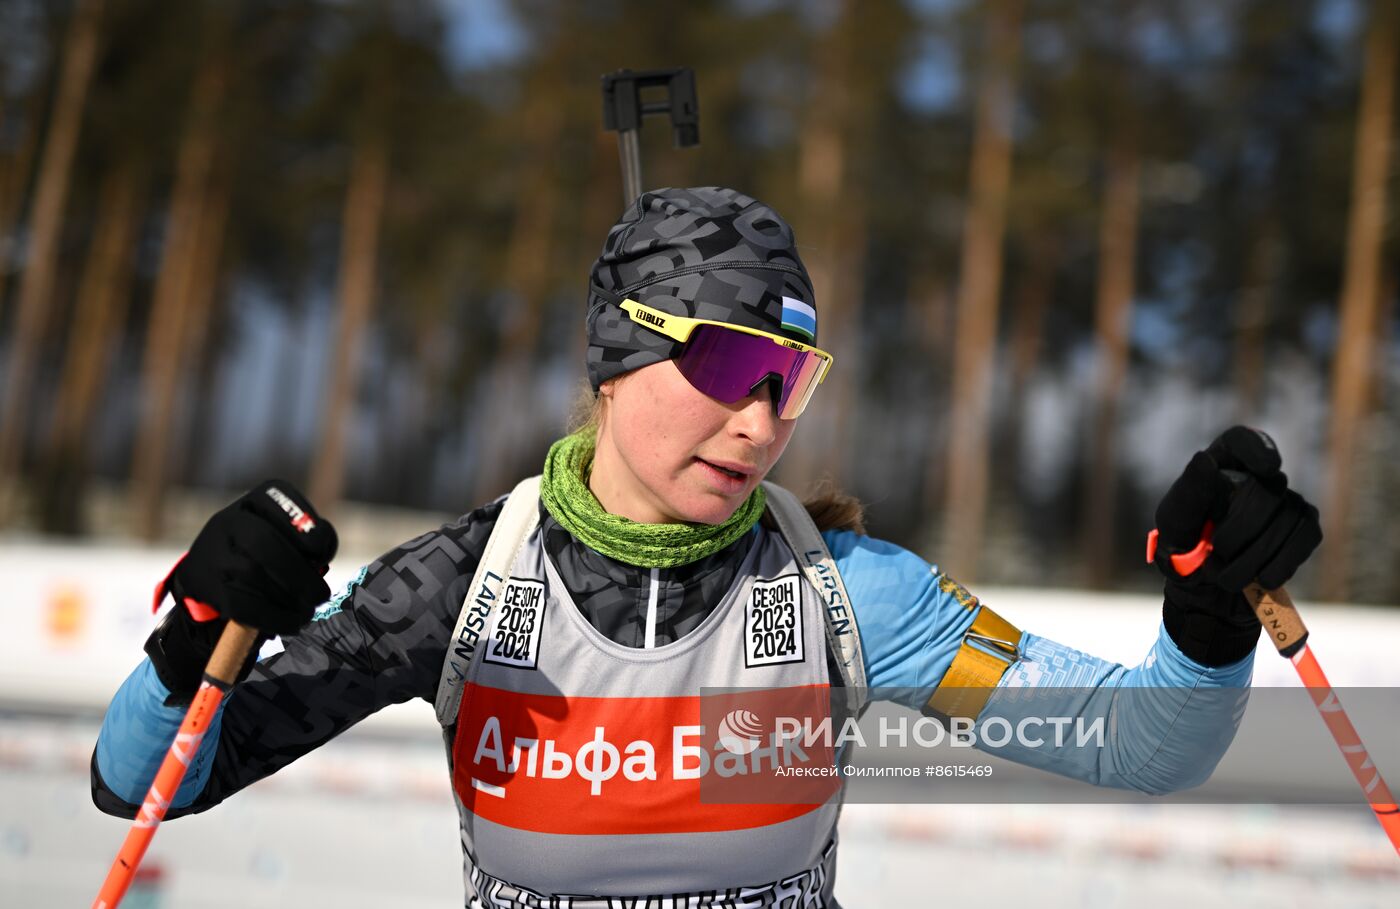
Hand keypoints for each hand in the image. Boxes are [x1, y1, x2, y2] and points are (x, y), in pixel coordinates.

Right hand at [145, 480, 337, 702]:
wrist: (210, 578)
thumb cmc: (262, 556)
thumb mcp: (282, 535)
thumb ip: (305, 539)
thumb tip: (318, 563)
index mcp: (253, 502)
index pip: (279, 498)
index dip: (307, 527)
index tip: (322, 555)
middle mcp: (227, 520)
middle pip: (264, 542)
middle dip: (299, 574)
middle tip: (320, 595)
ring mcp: (211, 552)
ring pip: (250, 573)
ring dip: (288, 599)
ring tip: (307, 612)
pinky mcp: (203, 585)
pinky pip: (240, 603)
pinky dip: (272, 617)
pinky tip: (290, 623)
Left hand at [1152, 426, 1321, 665]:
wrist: (1204, 583)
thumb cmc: (1184, 541)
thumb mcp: (1175, 519)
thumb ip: (1189, 491)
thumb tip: (1205, 459)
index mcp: (1222, 462)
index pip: (1242, 441)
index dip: (1259, 450)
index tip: (1268, 468)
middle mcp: (1258, 474)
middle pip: (1267, 490)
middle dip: (1240, 529)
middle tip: (1217, 551)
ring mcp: (1285, 498)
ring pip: (1288, 517)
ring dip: (1255, 556)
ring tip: (1226, 575)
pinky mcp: (1304, 524)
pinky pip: (1305, 536)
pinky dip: (1282, 563)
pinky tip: (1262, 578)